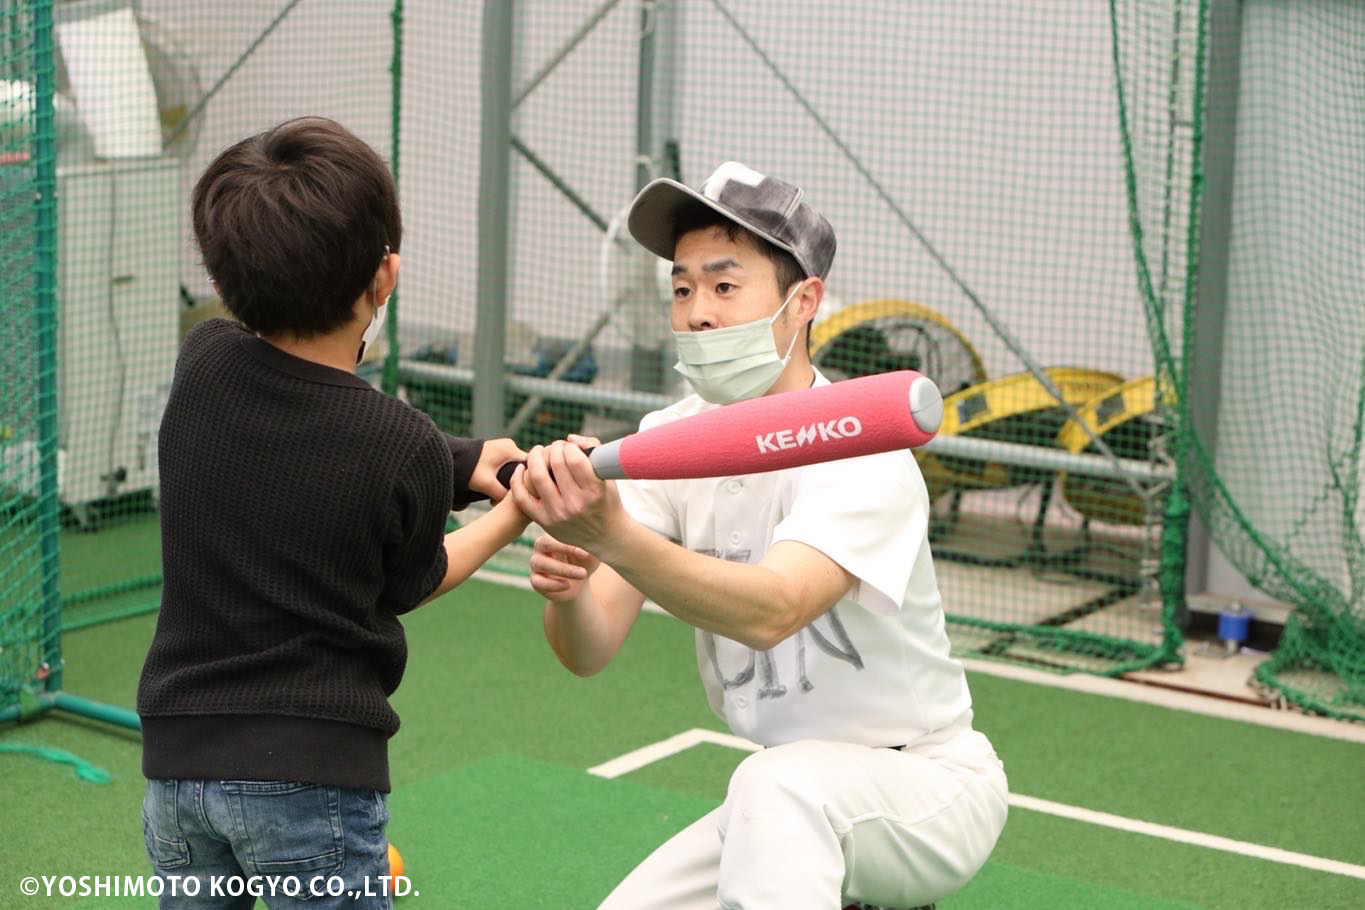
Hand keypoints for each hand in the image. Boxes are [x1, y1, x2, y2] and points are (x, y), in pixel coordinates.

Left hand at [472, 437, 527, 501]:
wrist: (451, 458)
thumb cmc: (468, 469)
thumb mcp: (486, 484)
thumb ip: (502, 494)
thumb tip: (516, 505)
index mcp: (510, 449)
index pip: (532, 465)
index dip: (532, 480)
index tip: (528, 493)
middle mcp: (510, 445)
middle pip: (524, 467)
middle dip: (520, 482)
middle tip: (515, 497)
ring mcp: (504, 447)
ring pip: (516, 467)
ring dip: (512, 480)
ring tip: (505, 494)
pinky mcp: (497, 452)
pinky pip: (509, 465)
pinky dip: (507, 476)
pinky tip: (500, 488)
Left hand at [510, 435, 625, 552]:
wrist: (605, 535)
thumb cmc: (606, 499)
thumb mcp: (608, 476)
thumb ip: (594, 450)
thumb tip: (569, 439)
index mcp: (594, 491)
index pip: (574, 458)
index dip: (569, 447)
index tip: (569, 447)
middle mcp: (576, 504)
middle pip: (556, 463)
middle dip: (553, 448)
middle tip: (554, 448)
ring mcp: (558, 514)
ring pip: (538, 476)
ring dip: (535, 457)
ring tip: (538, 452)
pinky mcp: (544, 522)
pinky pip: (522, 498)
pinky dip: (517, 479)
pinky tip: (521, 468)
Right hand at [529, 532, 598, 601]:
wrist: (580, 582)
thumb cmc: (585, 561)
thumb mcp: (591, 555)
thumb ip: (590, 548)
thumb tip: (588, 547)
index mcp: (553, 534)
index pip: (555, 532)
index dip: (568, 542)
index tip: (585, 553)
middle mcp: (541, 547)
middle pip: (543, 544)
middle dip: (564, 551)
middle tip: (585, 559)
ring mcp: (536, 563)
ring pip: (539, 563)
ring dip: (562, 570)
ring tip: (582, 574)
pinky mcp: (535, 580)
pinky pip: (537, 582)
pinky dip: (552, 584)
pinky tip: (567, 586)